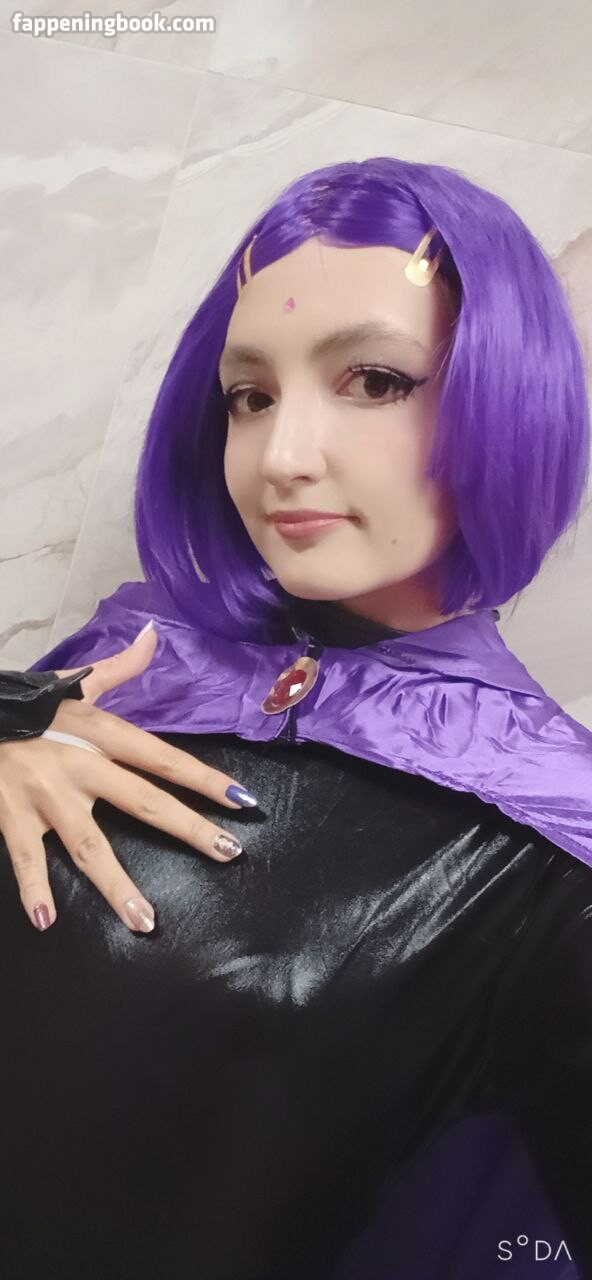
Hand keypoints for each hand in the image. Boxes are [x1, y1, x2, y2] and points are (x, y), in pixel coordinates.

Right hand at [0, 623, 256, 933]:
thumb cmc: (28, 705)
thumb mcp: (75, 683)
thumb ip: (120, 667)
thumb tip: (154, 635)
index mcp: (100, 732)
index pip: (163, 758)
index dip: (204, 779)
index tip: (242, 800)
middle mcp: (79, 764)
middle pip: (144, 802)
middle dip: (188, 829)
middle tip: (229, 853)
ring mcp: (45, 794)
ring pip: (88, 845)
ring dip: (116, 884)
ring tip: (145, 921)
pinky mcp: (12, 816)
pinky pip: (26, 858)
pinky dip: (33, 890)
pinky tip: (46, 921)